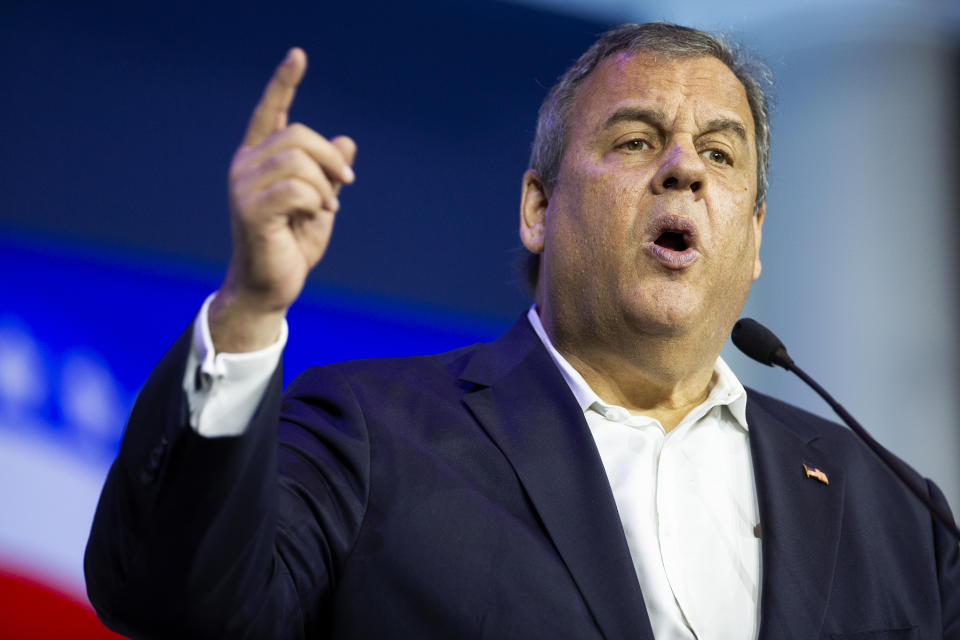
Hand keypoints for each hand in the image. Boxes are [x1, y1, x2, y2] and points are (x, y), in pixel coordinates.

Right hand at [211, 48, 355, 351]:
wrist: (271, 286)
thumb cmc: (292, 245)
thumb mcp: (320, 203)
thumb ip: (329, 174)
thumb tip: (346, 140)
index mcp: (259, 159)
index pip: (271, 112)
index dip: (283, 83)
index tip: (298, 55)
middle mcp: (245, 166)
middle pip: (298, 137)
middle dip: (331, 159)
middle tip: (346, 184)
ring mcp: (244, 187)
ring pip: (298, 161)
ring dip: (325, 185)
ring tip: (326, 208)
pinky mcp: (250, 211)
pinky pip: (297, 189)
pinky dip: (317, 201)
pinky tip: (315, 216)